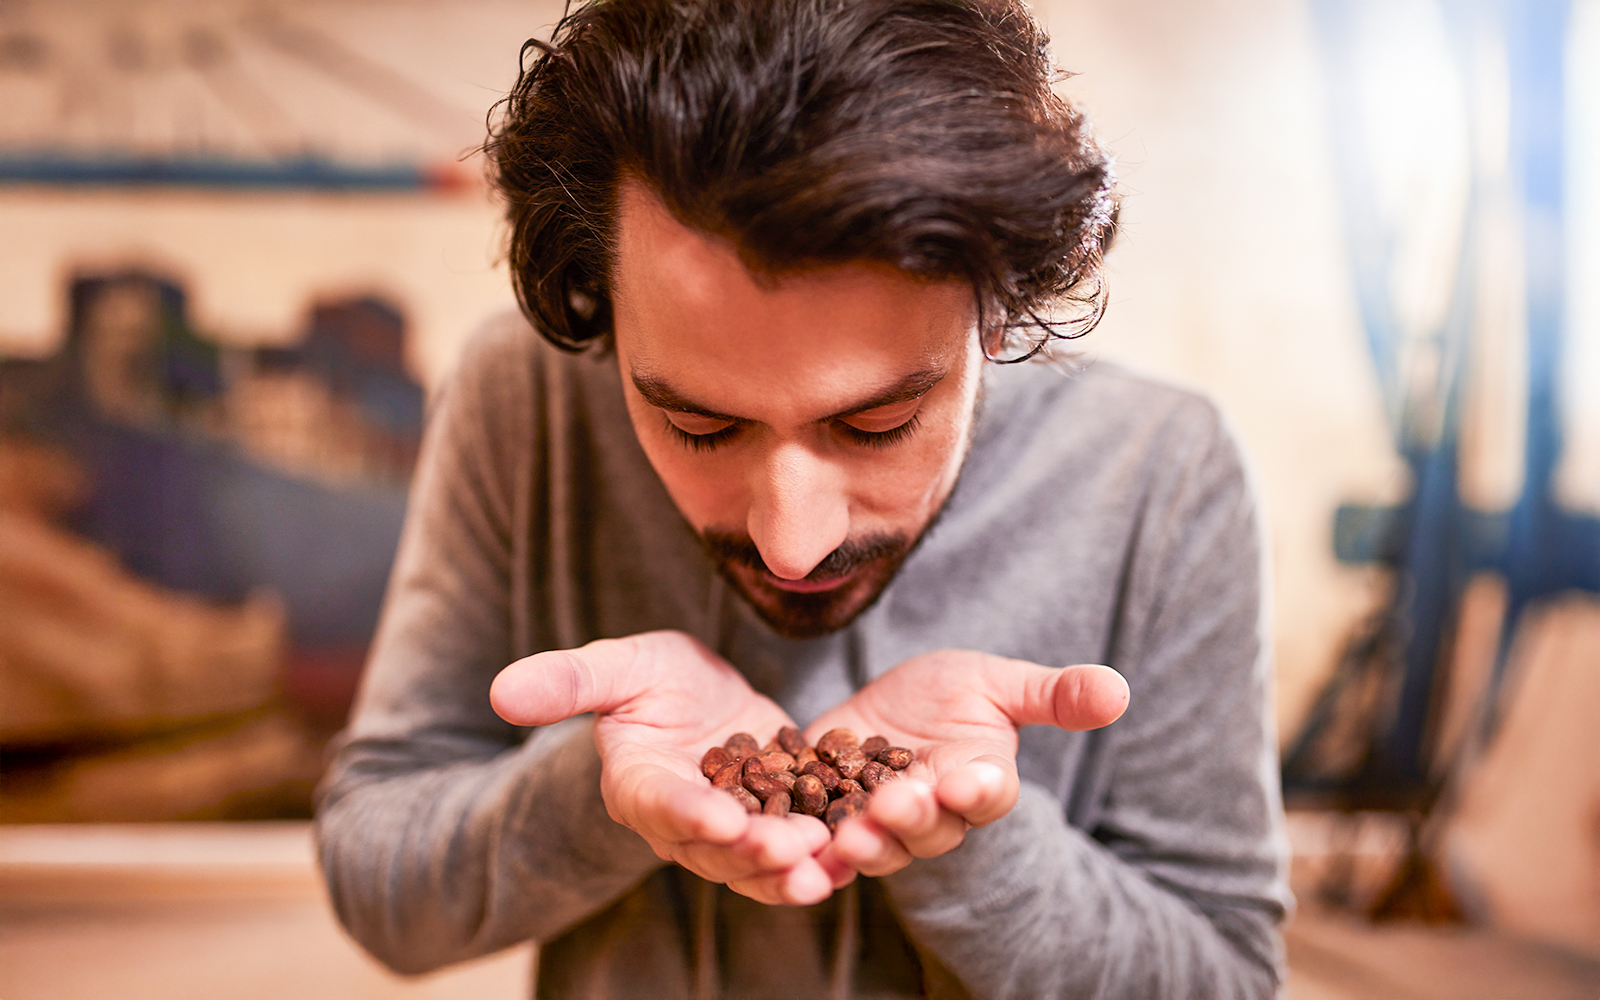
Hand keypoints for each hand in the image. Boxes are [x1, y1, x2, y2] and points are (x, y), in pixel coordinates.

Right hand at [490, 630, 834, 904]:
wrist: (705, 699)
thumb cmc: (654, 679)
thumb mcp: (619, 665)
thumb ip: (568, 680)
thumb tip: (499, 689)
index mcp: (637, 784)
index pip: (659, 804)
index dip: (688, 813)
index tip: (722, 818)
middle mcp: (680, 823)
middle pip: (714, 846)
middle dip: (754, 851)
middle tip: (796, 849)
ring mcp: (728, 835)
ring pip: (755, 863)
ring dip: (790, 870)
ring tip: (827, 866)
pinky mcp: (772, 830)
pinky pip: (795, 855)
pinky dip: (824, 860)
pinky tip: (856, 858)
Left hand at [804, 650, 1127, 882]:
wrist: (887, 710)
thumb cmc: (952, 695)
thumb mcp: (998, 683)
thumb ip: (1053, 694)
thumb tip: (1119, 690)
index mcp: (981, 780)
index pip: (989, 792)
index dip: (979, 789)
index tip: (968, 781)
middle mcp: (937, 814)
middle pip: (931, 828)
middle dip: (913, 819)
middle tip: (896, 806)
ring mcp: (884, 825)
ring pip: (879, 846)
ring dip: (865, 844)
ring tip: (847, 837)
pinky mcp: (834, 823)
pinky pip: (825, 850)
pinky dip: (813, 856)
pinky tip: (795, 850)